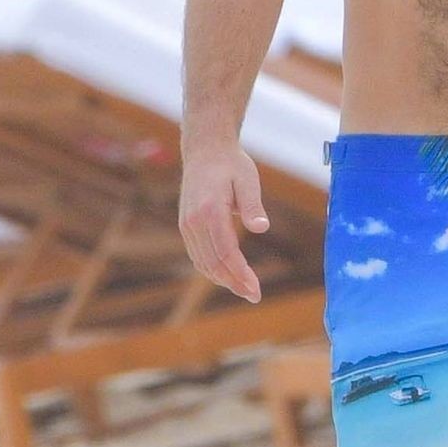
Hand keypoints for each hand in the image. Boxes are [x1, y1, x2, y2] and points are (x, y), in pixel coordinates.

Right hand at [179, 142, 268, 301]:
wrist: (205, 150)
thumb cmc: (231, 164)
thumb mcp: (248, 179)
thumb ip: (252, 205)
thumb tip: (262, 227)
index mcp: (210, 210)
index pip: (225, 252)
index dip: (240, 274)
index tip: (255, 290)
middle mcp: (194, 221)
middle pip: (213, 262)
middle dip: (234, 283)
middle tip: (254, 296)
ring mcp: (187, 224)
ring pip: (203, 262)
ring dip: (223, 279)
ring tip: (244, 290)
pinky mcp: (186, 226)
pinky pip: (197, 255)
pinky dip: (211, 269)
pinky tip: (228, 277)